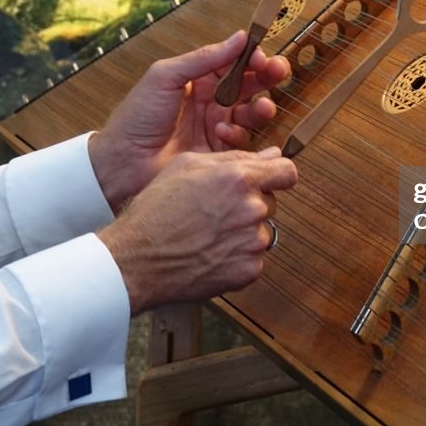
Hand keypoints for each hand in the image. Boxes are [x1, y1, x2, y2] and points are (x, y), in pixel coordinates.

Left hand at [89, 31, 289, 211]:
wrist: (123, 163)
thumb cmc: (136, 117)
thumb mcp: (166, 77)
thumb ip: (204, 58)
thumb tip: (239, 38)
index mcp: (197, 79)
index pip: (234, 62)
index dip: (252, 58)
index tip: (263, 58)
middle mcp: (210, 101)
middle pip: (250, 85)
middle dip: (267, 78)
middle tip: (277, 74)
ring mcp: (215, 127)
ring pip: (251, 113)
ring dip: (261, 107)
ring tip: (260, 108)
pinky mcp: (218, 153)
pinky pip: (242, 142)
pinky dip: (238, 134)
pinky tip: (222, 132)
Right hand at [97, 148, 296, 313]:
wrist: (138, 259)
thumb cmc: (156, 210)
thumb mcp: (186, 166)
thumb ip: (234, 157)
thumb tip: (271, 154)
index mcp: (238, 179)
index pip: (287, 172)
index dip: (277, 174)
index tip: (269, 179)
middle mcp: (252, 209)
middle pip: (270, 201)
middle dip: (251, 203)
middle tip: (217, 210)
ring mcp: (252, 243)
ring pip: (261, 231)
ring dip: (243, 231)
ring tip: (208, 233)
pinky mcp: (248, 271)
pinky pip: (253, 258)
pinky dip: (236, 257)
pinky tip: (209, 252)